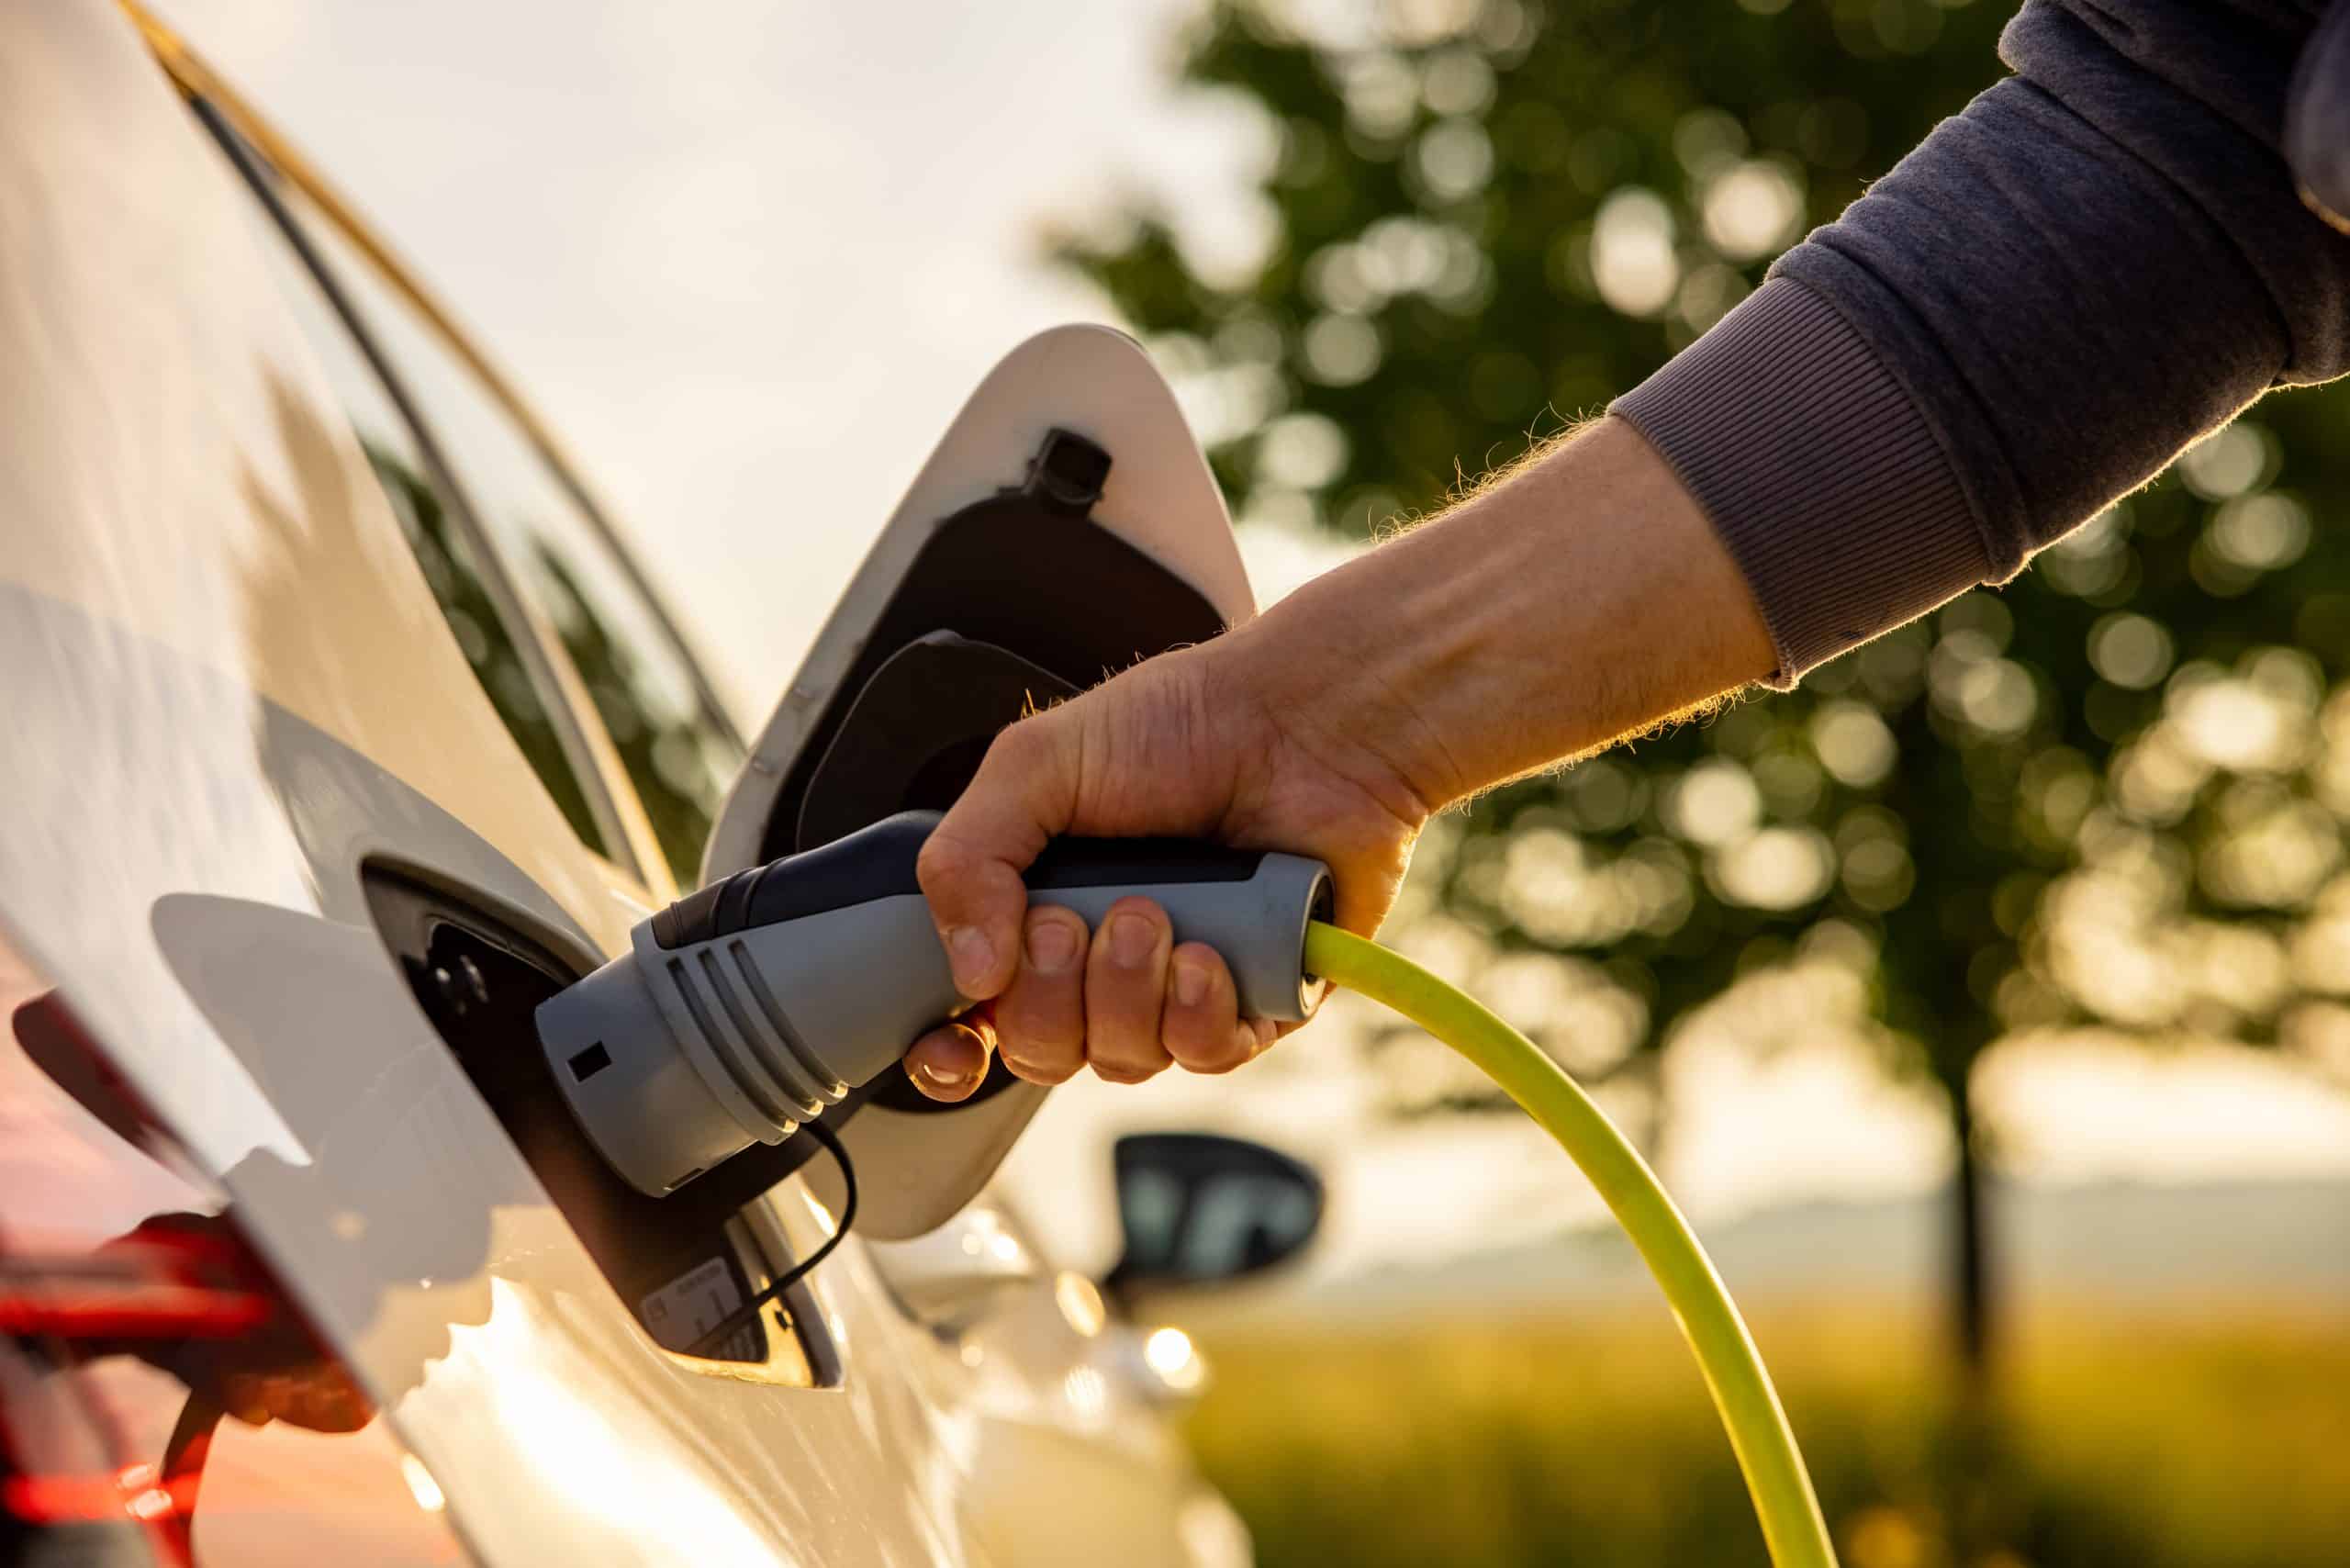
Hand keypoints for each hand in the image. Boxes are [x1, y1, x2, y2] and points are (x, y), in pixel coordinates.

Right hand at [904, 621, 1433, 1097]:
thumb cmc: (1183, 723)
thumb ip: (967, 857)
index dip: (954, 1049)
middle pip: (1041, 1051)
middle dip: (1048, 997)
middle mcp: (1103, 959)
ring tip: (1153, 915)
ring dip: (1125, 994)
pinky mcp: (1257, 1001)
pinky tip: (1207, 955)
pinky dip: (1197, 1015)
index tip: (953, 1043)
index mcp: (1038, 906)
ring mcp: (1179, 986)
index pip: (975, 1016)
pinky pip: (1206, 1056)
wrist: (1306, 721)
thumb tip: (969, 973)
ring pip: (1123, 1060)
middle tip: (1072, 922)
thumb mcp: (1036, 765)